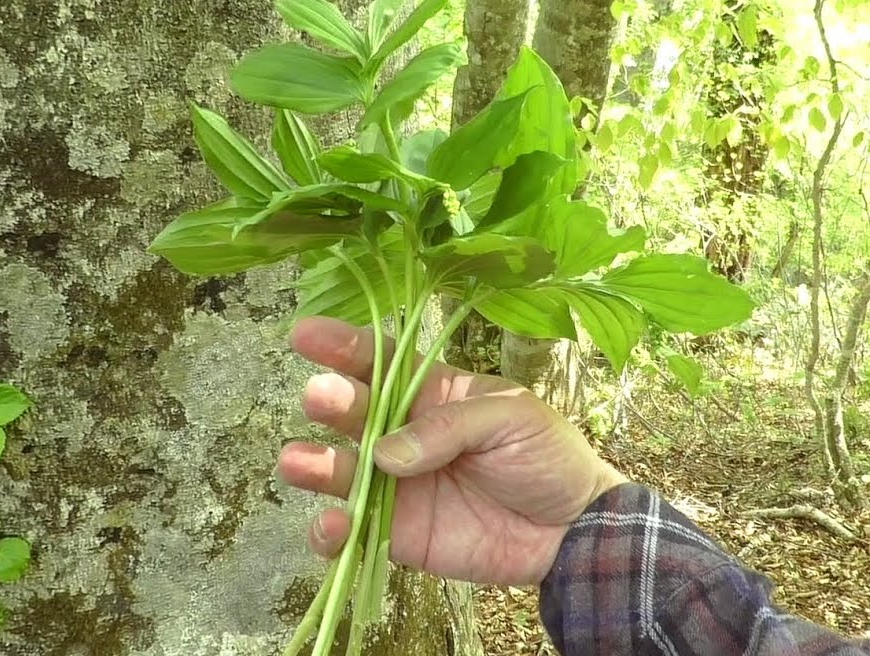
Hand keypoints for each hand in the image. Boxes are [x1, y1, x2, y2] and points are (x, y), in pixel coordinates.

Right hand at [277, 316, 627, 586]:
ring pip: (339, 472)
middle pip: (353, 413)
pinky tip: (332, 527)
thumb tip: (387, 455)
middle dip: (330, 402)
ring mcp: (395, 485)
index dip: (343, 346)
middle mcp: (402, 434)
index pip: (380, 361)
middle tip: (320, 398)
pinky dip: (331, 533)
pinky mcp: (397, 535)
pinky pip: (352, 533)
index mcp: (431, 392)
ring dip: (314, 466)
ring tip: (297, 461)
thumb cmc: (546, 456)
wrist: (572, 529)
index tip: (305, 334)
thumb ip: (449, 426)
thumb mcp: (510, 416)